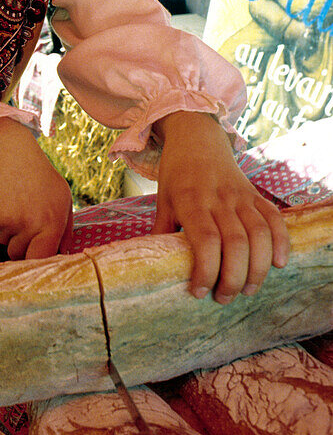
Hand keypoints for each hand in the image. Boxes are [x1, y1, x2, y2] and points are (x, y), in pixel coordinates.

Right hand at [0, 117, 72, 259]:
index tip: (31, 254)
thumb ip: (65, 229)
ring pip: (2, 240)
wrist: (8, 148)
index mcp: (52, 222)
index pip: (41, 259)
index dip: (34, 259)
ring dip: (5, 227)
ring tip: (12, 199)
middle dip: (19, 240)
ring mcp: (6, 220)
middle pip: (17, 253)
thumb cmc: (38, 174)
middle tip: (22, 212)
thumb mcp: (62, 196)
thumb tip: (63, 254)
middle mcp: (29, 224)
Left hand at [152, 111, 289, 302]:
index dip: (207, 270)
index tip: (200, 292)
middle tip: (224, 298)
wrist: (197, 137)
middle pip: (236, 243)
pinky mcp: (255, 194)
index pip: (206, 241)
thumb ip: (162, 232)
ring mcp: (240, 195)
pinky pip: (274, 218)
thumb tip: (154, 267)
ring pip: (259, 234)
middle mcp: (219, 198)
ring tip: (248, 289)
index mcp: (191, 201)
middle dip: (234, 278)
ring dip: (258, 267)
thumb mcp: (162, 200)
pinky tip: (278, 263)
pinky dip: (281, 241)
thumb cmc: (176, 173)